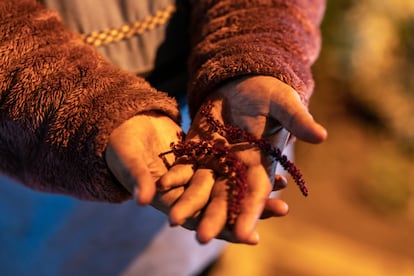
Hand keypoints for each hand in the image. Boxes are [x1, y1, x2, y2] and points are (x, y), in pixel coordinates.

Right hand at [105, 113, 287, 243]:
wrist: (126, 126)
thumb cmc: (121, 148)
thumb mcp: (129, 162)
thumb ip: (138, 179)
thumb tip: (144, 200)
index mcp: (171, 199)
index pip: (202, 219)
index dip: (226, 228)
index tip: (252, 236)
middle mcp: (188, 190)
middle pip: (223, 204)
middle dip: (251, 209)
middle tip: (282, 209)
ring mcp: (198, 173)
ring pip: (230, 183)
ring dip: (254, 185)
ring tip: (284, 185)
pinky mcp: (204, 155)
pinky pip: (228, 161)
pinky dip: (246, 163)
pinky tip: (267, 159)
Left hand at [159, 75, 326, 243]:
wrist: (242, 83)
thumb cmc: (268, 93)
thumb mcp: (283, 103)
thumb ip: (297, 120)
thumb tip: (322, 136)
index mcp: (261, 162)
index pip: (256, 192)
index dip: (251, 212)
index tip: (244, 234)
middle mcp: (236, 167)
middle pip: (225, 197)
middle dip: (215, 217)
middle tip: (202, 238)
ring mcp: (215, 159)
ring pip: (201, 186)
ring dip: (189, 203)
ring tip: (174, 220)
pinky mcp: (197, 148)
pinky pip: (185, 166)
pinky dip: (175, 176)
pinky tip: (162, 186)